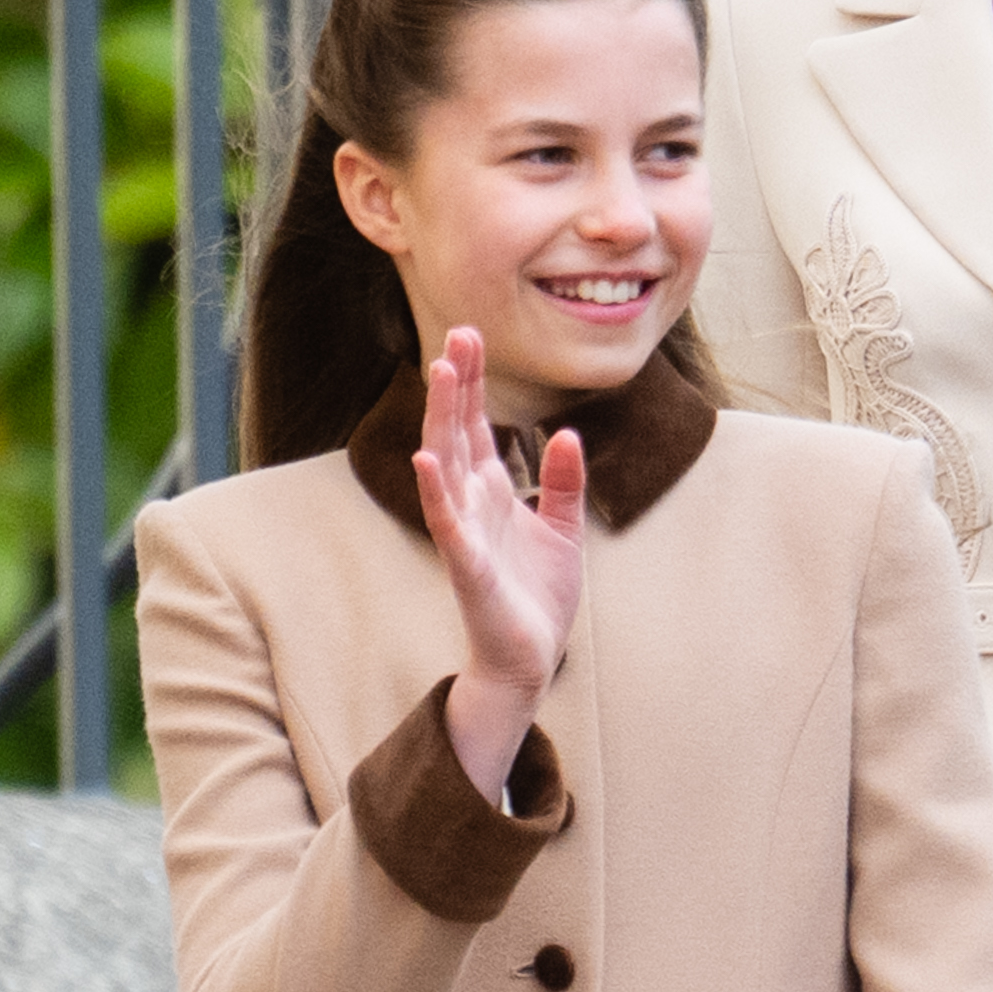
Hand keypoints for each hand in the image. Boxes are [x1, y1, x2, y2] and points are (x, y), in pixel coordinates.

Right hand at [410, 330, 586, 802]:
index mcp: (492, 491)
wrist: (532, 658)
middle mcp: (472, 503)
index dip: (474, 382)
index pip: (479, 425)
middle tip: (457, 333)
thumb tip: (565, 433)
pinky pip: (449, 523)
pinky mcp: (468, 566)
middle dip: (458, 384)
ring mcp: (465, 531)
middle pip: (459, 431)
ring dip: (444, 419)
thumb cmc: (538, 595)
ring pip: (448, 464)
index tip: (470, 334)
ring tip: (442, 374)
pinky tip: (427, 459)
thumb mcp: (564, 528)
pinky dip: (437, 491)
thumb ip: (564, 482)